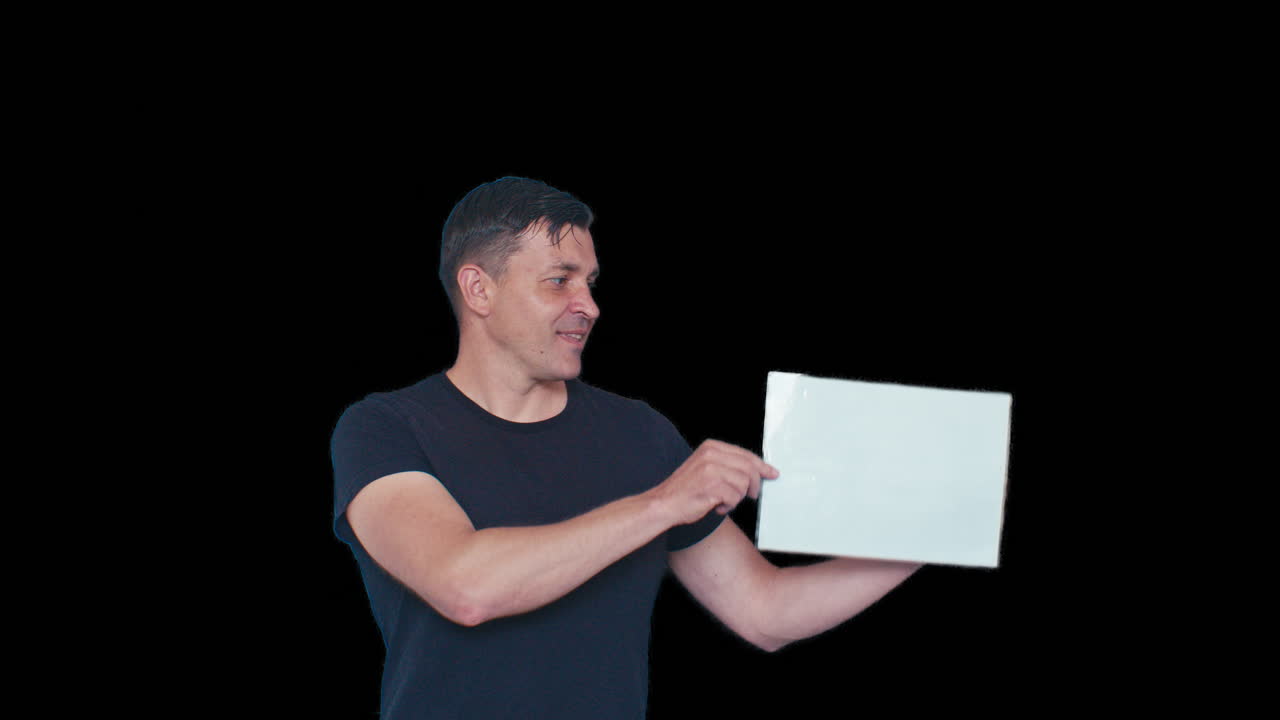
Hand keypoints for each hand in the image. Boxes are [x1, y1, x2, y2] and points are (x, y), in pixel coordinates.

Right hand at [652, 439, 779, 524]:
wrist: (664, 503)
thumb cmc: (686, 490)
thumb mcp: (705, 468)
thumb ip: (727, 465)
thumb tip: (757, 472)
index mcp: (711, 447)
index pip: (745, 454)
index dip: (761, 466)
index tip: (772, 473)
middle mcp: (711, 454)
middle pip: (749, 468)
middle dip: (754, 484)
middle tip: (752, 495)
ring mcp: (711, 469)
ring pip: (743, 484)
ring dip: (737, 497)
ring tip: (722, 500)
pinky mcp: (711, 485)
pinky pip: (735, 497)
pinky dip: (728, 506)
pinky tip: (716, 506)